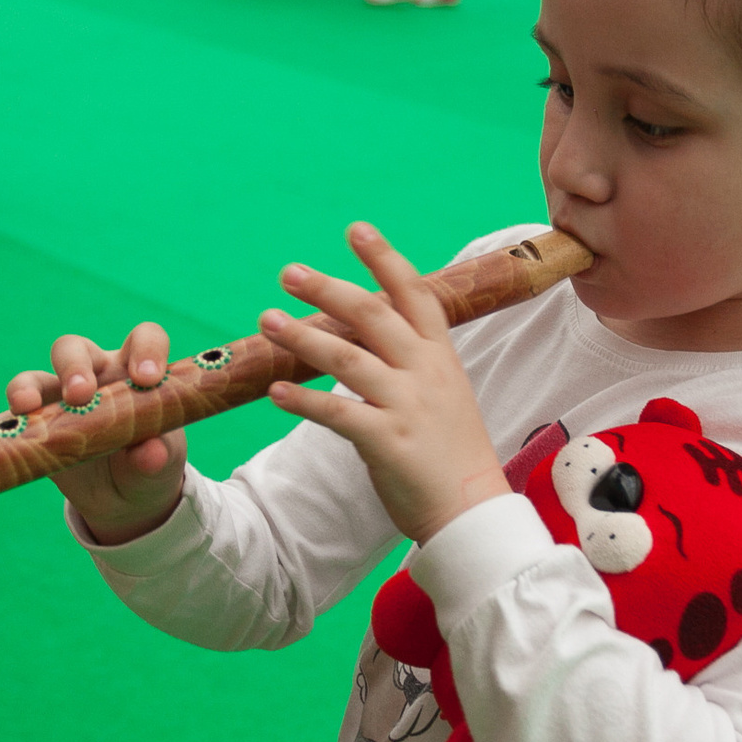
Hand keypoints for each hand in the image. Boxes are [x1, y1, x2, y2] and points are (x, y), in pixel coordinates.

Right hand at [5, 322, 186, 545]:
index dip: (146, 350)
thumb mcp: (160, 464)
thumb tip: (150, 453)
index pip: (143, 339)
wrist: (123, 500)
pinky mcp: (33, 427)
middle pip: (75, 349)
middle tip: (79, 395)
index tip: (147, 379)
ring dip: (26, 388)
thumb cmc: (148, 465)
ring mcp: (57, 399)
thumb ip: (158, 457)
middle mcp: (94, 375)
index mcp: (132, 372)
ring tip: (25, 407)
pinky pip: (7, 420)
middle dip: (74, 366)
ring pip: (35, 378)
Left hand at [258, 223, 505, 543]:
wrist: (473, 511)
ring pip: (346, 358)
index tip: (356, 230)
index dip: (384, 258)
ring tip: (267, 319)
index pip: (413, 293)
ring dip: (302, 336)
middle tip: (289, 273)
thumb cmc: (452, 453)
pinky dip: (303, 400)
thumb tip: (366, 332)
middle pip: (371, 314)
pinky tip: (275, 390)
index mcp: (440, 356)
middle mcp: (426, 372)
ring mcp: (408, 406)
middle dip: (327, 289)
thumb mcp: (442, 393)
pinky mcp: (388, 442)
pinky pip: (337, 413)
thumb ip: (409, 361)